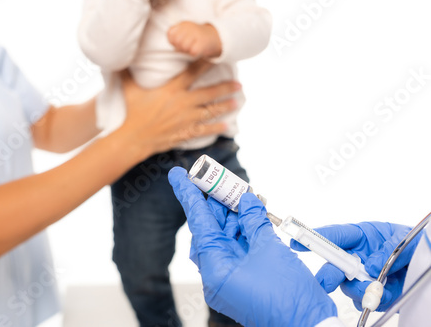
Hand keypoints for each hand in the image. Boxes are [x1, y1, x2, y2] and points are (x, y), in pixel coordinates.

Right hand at [119, 60, 238, 156]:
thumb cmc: (130, 113)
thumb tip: (119, 56)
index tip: (217, 57)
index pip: (192, 73)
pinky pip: (205, 130)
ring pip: (211, 111)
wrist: (132, 139)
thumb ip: (127, 72)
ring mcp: (186, 120)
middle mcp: (183, 104)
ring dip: (225, 106)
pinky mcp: (185, 133)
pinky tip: (227, 126)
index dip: (205, 64)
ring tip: (237, 102)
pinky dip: (217, 128)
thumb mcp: (128, 89)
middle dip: (225, 87)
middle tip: (239, 83)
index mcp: (171, 90)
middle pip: (209, 93)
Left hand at [168, 22, 222, 57]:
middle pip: (176, 41)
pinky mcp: (203, 43)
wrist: (214, 37)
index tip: (180, 41)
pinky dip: (194, 53)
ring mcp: (197, 34)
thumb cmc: (195, 38)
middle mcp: (190, 26)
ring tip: (193, 46)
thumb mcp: (183, 33)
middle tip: (187, 45)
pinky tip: (198, 49)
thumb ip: (173, 36)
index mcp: (183, 24)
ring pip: (184, 47)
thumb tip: (171, 41)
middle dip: (179, 46)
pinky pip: (193, 52)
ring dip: (187, 50)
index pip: (170, 34)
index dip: (173, 41)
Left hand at [169, 167, 337, 326]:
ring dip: (236, 216)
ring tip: (245, 195)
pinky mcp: (244, 279)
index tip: (177, 176)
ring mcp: (230, 278)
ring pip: (226, 238)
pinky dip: (246, 231)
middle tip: (221, 180)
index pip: (199, 224)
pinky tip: (254, 212)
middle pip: (211, 230)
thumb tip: (246, 200)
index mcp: (215, 269)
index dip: (189, 196)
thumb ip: (254, 221)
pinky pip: (239, 249)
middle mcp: (217, 274)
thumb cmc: (288, 296)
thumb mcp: (269, 250)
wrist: (309, 326)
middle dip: (218, 204)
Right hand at [291, 222, 419, 310]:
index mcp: (361, 236)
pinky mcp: (370, 293)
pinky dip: (371, 300)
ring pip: (347, 286)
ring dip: (357, 290)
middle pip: (334, 264)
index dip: (315, 238)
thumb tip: (370, 266)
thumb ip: (387, 250)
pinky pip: (362, 300)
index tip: (298, 241)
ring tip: (375, 289)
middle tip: (326, 282)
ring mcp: (361, 276)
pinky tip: (383, 295)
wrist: (425, 263)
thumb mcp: (403, 240)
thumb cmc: (412, 243)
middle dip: (328, 274)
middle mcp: (356, 256)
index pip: (335, 235)